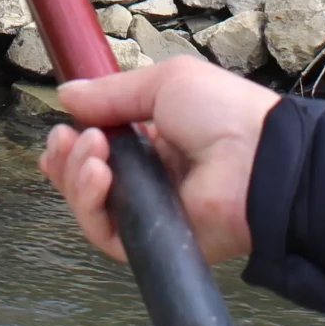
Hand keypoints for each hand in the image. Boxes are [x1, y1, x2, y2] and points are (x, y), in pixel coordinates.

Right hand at [38, 58, 279, 264]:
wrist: (259, 160)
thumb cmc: (224, 114)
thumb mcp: (165, 83)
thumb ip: (112, 93)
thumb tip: (66, 94)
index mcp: (156, 140)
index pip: (100, 147)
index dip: (75, 139)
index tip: (65, 126)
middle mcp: (150, 178)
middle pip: (85, 178)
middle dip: (67, 158)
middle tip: (68, 139)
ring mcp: (149, 211)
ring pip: (89, 205)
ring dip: (76, 175)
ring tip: (93, 153)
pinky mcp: (151, 241)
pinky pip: (104, 234)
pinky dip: (90, 205)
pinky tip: (99, 176)